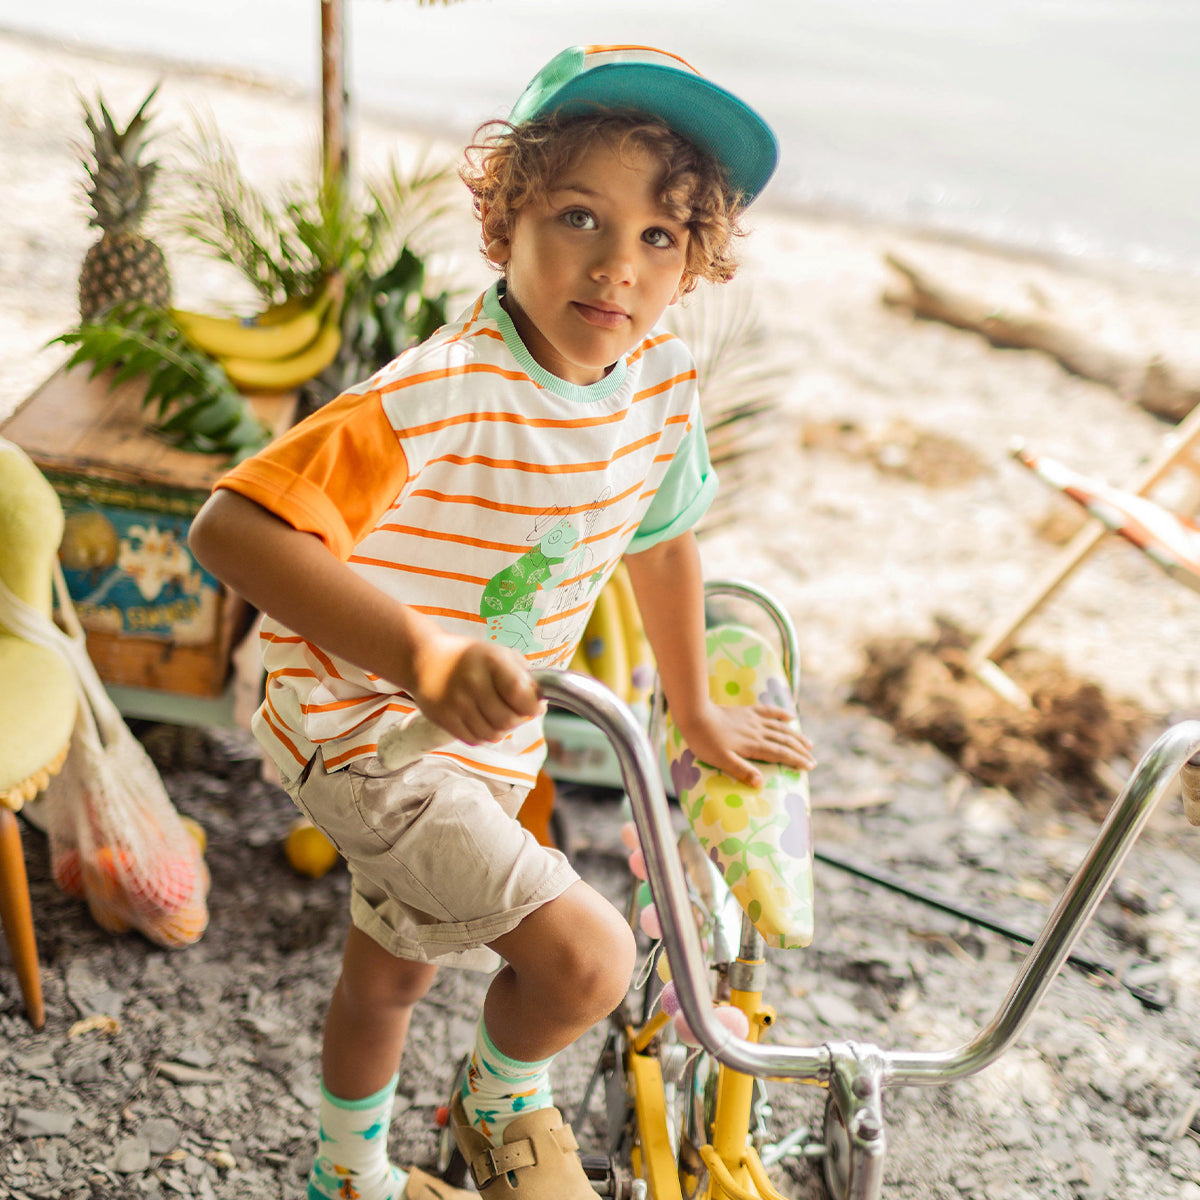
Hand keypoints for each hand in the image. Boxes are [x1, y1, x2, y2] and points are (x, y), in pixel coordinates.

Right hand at [407, 632, 543, 744]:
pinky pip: (474, 739)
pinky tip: (482, 720)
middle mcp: (473, 682)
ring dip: (502, 729)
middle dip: (519, 719)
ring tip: (499, 716)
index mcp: (491, 661)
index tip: (536, 707)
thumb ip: (523, 675)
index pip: (520, 694)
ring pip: (493, 734)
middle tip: (516, 712)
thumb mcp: (499, 654)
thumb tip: (540, 700)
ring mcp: (457, 702)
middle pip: (508, 719)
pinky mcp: (444, 718)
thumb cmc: (469, 657)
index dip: (533, 706)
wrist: (425, 659)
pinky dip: (484, 734)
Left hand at [674, 702, 816, 788]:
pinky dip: (781, 714)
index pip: (781, 754)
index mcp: (753, 746)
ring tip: (809, 743)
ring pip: (780, 728)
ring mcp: (753, 720)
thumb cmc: (705, 742)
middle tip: (813, 759)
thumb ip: (742, 771)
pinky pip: (768, 711)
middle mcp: (758, 732)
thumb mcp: (721, 761)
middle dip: (801, 751)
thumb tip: (761, 783)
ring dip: (796, 735)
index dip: (797, 760)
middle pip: (784, 741)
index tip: (810, 767)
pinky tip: (790, 716)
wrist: (695, 715)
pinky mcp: (746, 711)